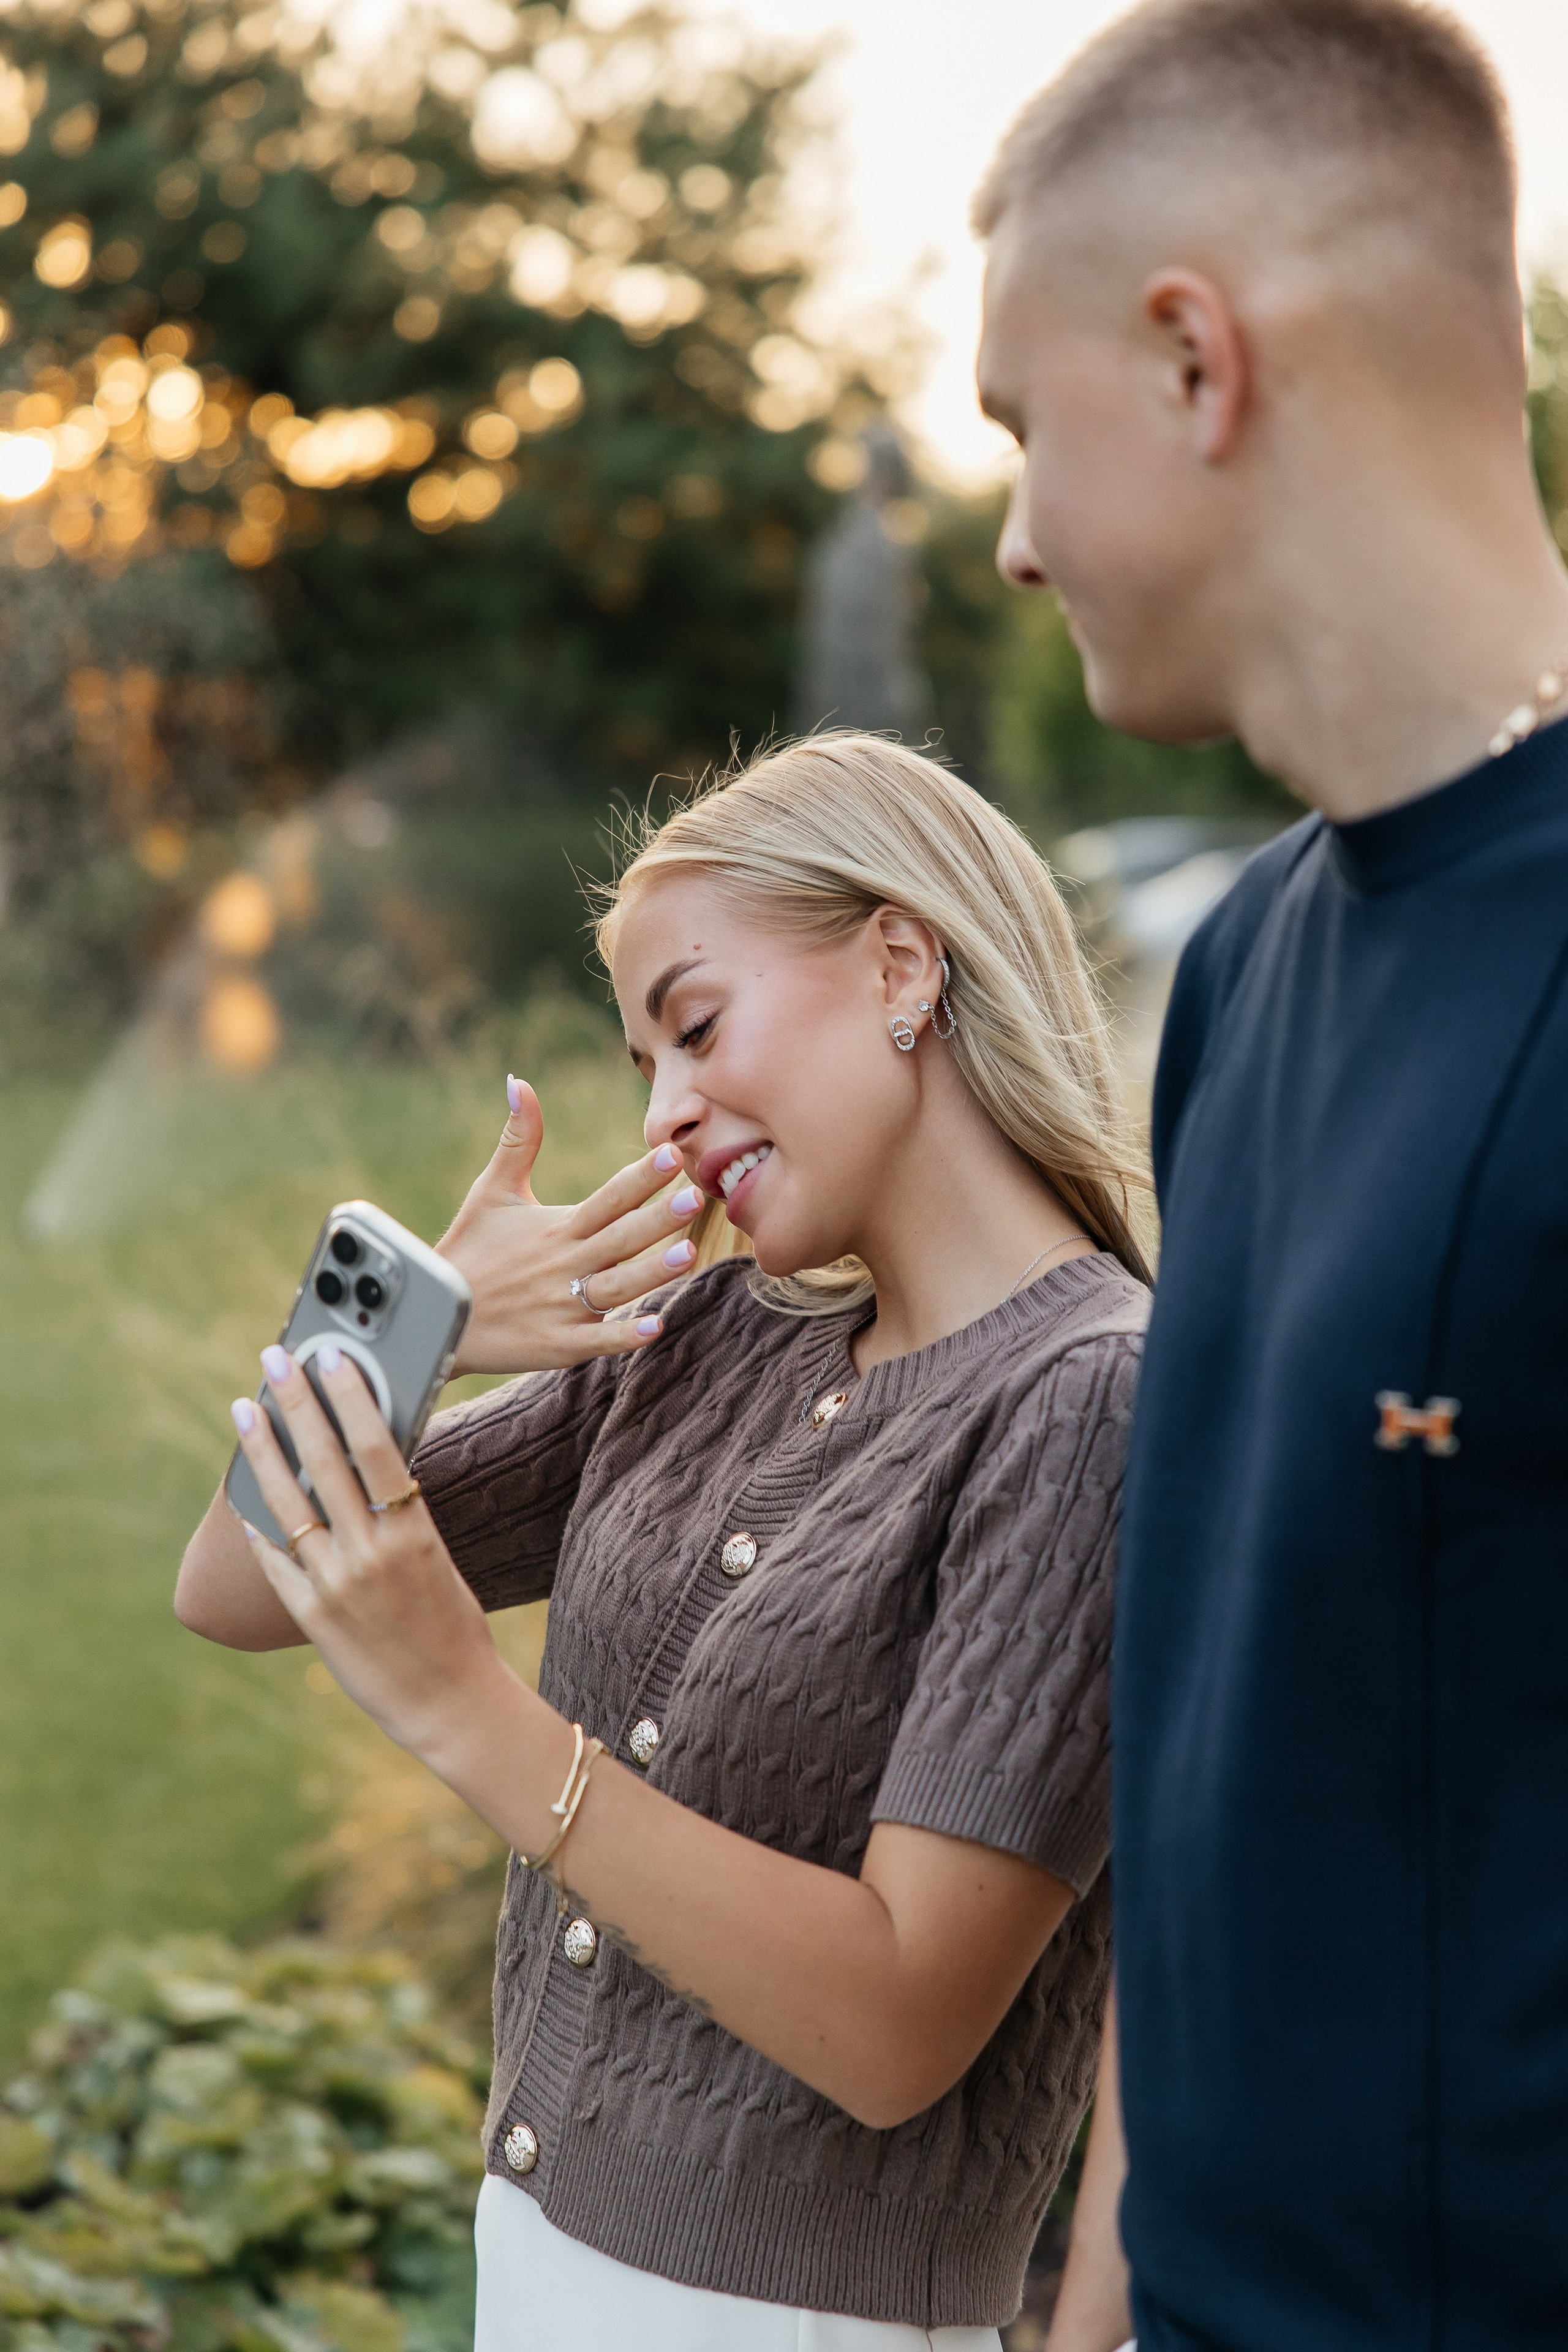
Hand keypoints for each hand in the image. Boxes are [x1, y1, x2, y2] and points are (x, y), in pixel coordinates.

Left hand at [230, 1341, 515, 1757]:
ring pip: (288, 1502)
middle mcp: (371, 1553)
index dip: (351, 1396)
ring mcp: (337, 1585)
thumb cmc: (452, 1622)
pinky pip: (276, 1559)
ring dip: (263, 1449)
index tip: (331, 1355)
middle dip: (297, 1402)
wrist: (450, 1701)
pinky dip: (259, 1522)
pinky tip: (243, 1491)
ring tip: (245, 1409)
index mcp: (413, 1532)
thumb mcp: (437, 1555)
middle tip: (276, 1359)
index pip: (376, 1447)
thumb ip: (401, 1512)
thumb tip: (368, 1457)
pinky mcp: (312, 1617)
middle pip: (326, 1460)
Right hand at [437, 1076, 703, 1376]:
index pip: (608, 1197)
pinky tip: (656, 1326)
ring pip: (616, 1287)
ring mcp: (562, 1305)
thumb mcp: (492, 1190)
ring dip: (650, 1273)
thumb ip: (519, 1139)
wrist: (438, 1317)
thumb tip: (520, 1083)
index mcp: (557, 1227)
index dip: (640, 1177)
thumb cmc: (471, 1248)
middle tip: (694, 1197)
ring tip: (686, 1256)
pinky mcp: (558, 1344)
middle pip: (619, 1238)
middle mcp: (564, 1263)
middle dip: (657, 1218)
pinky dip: (624, 1335)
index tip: (672, 1154)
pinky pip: (597, 1340)